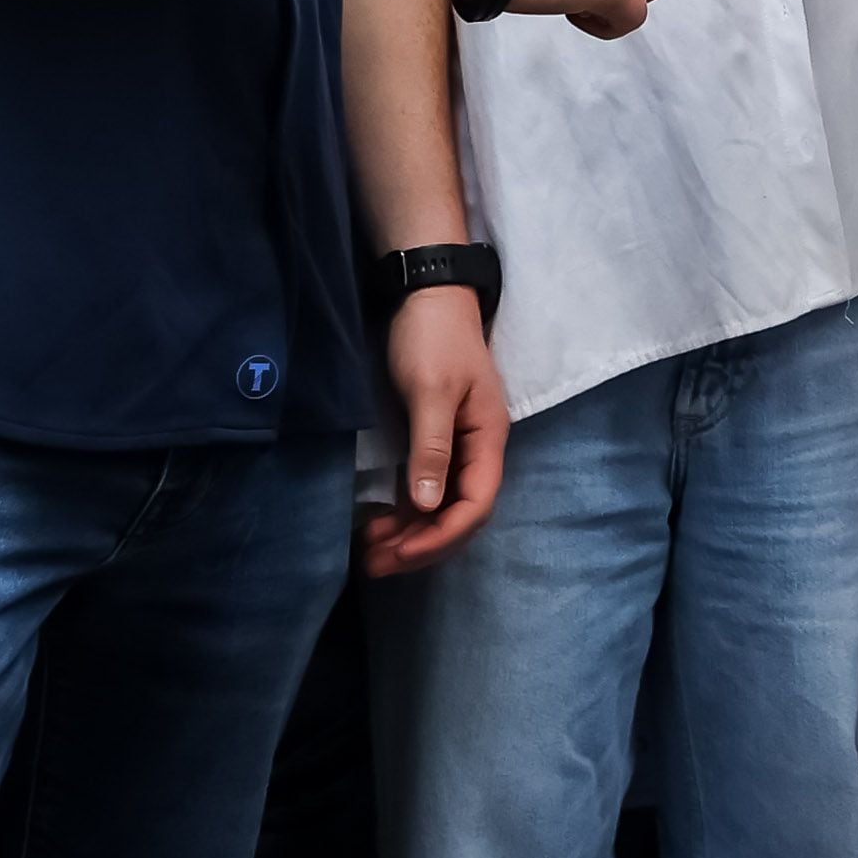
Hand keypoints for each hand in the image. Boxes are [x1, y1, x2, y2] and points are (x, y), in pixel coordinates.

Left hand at [357, 286, 506, 577]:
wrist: (425, 293)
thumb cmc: (432, 338)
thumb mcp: (431, 391)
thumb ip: (432, 448)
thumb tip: (427, 505)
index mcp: (487, 439)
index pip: (475, 505)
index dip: (439, 536)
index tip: (399, 552)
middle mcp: (477, 449)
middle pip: (459, 514)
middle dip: (421, 545)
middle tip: (374, 564)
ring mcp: (458, 446)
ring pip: (441, 506)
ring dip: (410, 533)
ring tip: (370, 552)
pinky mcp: (436, 439)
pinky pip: (427, 489)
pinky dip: (405, 512)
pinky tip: (379, 523)